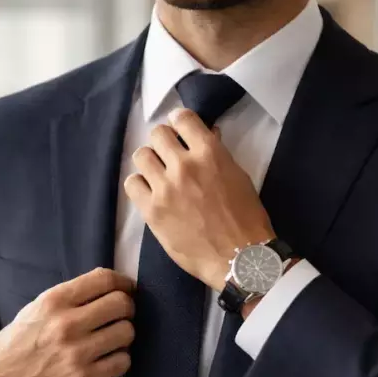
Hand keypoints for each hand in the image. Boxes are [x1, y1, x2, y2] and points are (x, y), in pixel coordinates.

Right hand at [0, 268, 134, 376]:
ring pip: (126, 333)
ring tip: (110, 341)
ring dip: (123, 336)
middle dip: (126, 309)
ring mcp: (76, 354)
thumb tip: (111, 289)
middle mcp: (66, 324)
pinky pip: (122, 362)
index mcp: (53, 301)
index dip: (122, 283)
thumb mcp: (35, 310)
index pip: (104, 280)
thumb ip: (70, 298)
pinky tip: (106, 361)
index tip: (125, 290)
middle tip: (119, 318)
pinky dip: (118, 360)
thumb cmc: (17, 344)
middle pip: (121, 305)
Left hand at [124, 107, 274, 290]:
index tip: (178, 130)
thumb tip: (206, 135)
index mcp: (209, 153)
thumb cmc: (245, 218)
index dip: (178, 122)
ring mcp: (165, 188)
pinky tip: (149, 192)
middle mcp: (184, 165)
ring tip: (156, 174)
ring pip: (141, 156)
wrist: (238, 257)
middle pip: (157, 135)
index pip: (182, 119)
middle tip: (168, 155)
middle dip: (164, 142)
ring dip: (149, 161)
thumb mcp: (238, 176)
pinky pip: (132, 184)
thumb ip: (217, 154)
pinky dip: (138, 184)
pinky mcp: (152, 210)